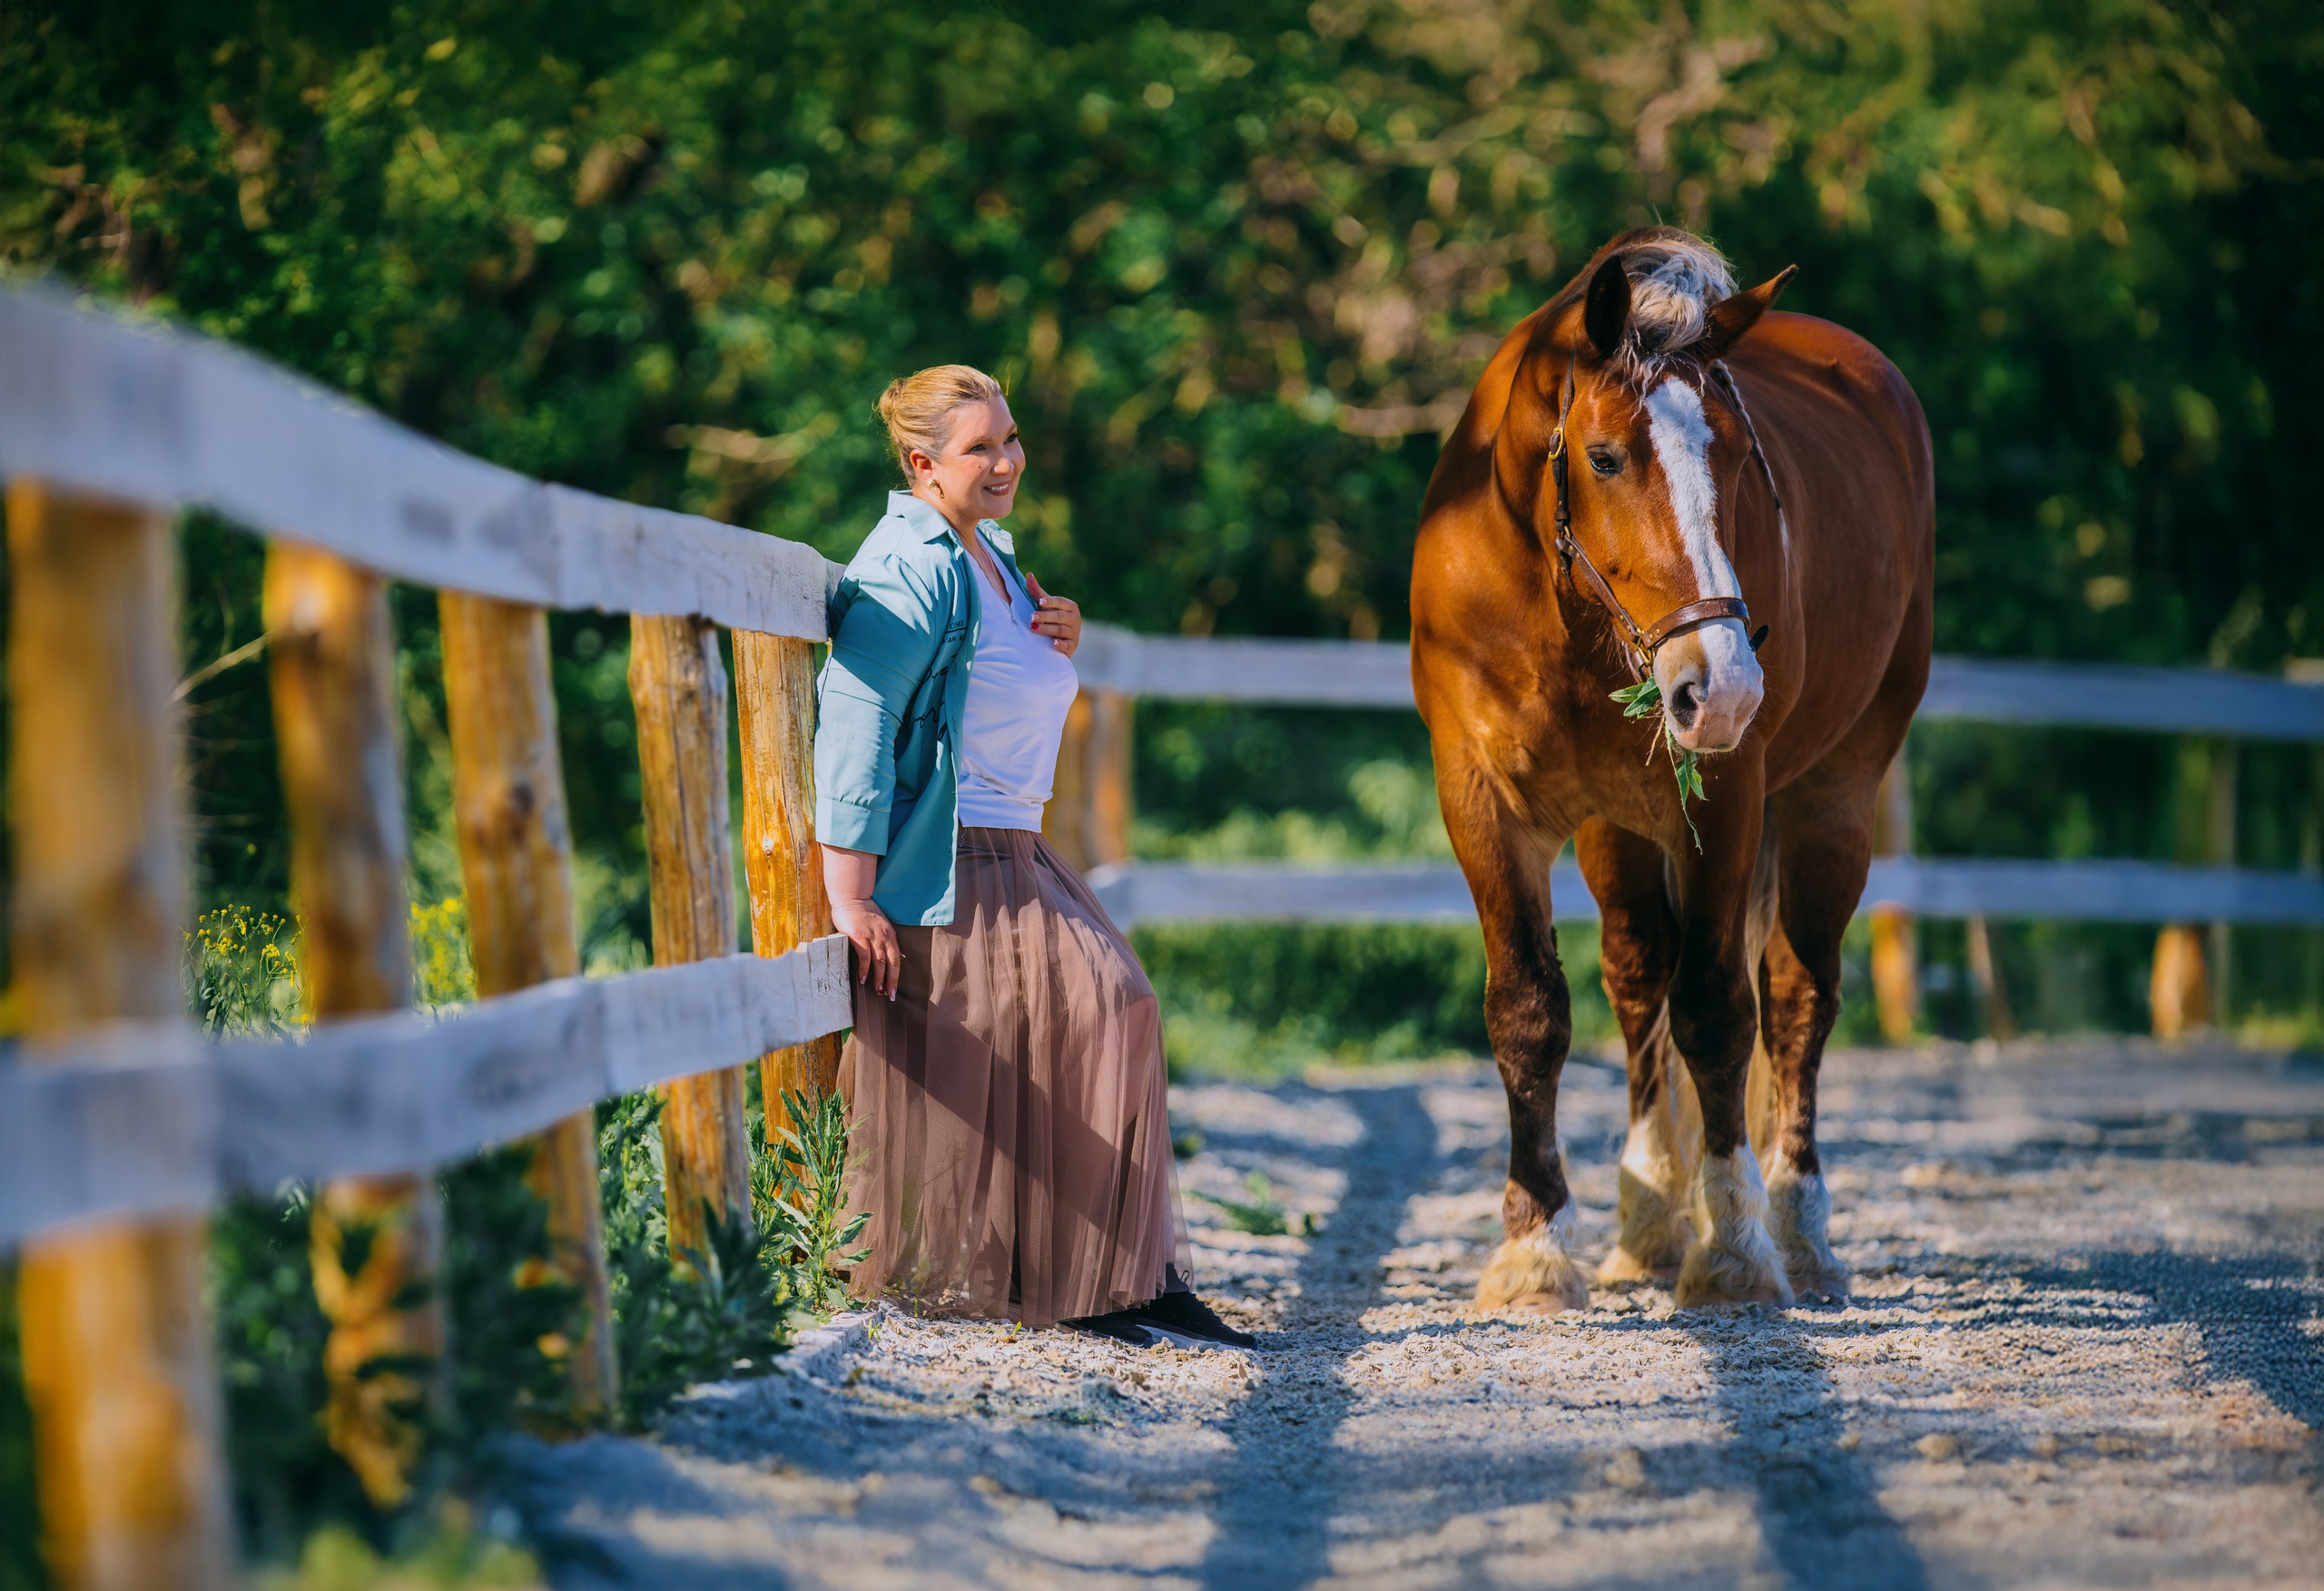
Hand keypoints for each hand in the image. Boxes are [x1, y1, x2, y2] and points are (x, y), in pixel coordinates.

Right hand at [822, 844, 900, 998]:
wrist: (852, 898)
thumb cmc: (865, 913)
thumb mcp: (883, 926)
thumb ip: (890, 941)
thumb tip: (903, 957)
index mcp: (891, 935)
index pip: (897, 959)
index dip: (896, 976)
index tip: (894, 990)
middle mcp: (884, 937)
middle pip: (891, 963)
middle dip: (890, 981)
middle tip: (889, 996)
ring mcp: (872, 936)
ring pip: (879, 962)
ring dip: (878, 978)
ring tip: (877, 991)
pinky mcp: (859, 936)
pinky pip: (864, 956)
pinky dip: (864, 969)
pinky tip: (862, 978)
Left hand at [1024, 573, 1081, 657]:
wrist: (1062, 641)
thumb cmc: (1052, 619)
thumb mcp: (1046, 606)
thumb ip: (1038, 593)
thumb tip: (1029, 575)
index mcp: (1070, 606)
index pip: (1061, 602)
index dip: (1051, 602)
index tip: (1040, 602)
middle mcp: (1075, 618)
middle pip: (1060, 616)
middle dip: (1045, 616)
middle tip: (1031, 617)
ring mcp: (1074, 632)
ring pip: (1061, 629)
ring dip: (1047, 629)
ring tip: (1034, 628)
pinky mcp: (1073, 645)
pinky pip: (1067, 644)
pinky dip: (1060, 644)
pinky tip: (1053, 643)